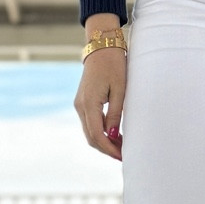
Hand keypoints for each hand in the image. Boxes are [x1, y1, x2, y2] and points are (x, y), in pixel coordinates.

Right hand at [76, 14, 125, 160]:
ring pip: (90, 132)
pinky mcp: (83, 102)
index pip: (97, 135)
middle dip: (107, 148)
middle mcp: (80, 106)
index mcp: (89, 104)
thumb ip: (115, 113)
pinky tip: (114, 134)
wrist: (101, 47)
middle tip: (124, 155)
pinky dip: (100, 132)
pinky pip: (90, 123)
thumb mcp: (120, 90)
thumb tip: (112, 135)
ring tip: (122, 145)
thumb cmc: (114, 65)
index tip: (123, 156)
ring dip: (104, 141)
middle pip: (91, 137)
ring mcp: (79, 104)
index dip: (109, 149)